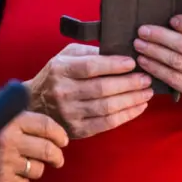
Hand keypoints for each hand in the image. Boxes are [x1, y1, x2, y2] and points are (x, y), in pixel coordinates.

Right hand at [0, 110, 67, 181]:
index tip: (63, 140)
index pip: (46, 125)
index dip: (59, 134)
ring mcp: (5, 162)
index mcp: (9, 119)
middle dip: (57, 156)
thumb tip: (38, 120)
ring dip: (37, 169)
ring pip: (37, 169)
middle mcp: (10, 140)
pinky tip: (14, 177)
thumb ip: (11, 115)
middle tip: (58, 158)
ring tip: (30, 166)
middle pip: (48, 150)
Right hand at [30, 43, 154, 137]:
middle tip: (146, 79)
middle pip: (102, 88)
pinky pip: (106, 124)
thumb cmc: (55, 76)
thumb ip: (89, 52)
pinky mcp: (77, 130)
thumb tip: (118, 52)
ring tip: (147, 93)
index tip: (132, 63)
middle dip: (129, 84)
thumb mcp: (65, 56)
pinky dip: (126, 116)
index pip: (91, 67)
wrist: (34, 104)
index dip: (114, 65)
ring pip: (107, 107)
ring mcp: (70, 113)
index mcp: (60, 70)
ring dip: (131, 100)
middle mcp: (63, 92)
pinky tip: (139, 107)